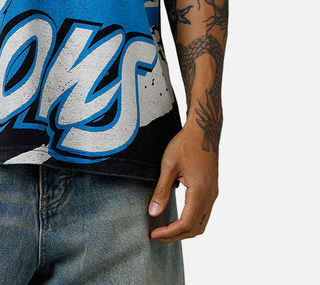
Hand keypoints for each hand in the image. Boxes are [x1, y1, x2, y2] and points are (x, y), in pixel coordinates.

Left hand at [148, 125, 218, 241]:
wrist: (204, 131)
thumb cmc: (185, 144)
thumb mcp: (168, 165)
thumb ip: (161, 190)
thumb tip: (153, 213)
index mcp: (200, 191)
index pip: (186, 224)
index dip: (169, 233)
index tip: (153, 234)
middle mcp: (210, 196)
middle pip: (195, 229)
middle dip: (175, 236)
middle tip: (157, 236)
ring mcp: (213, 194)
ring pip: (201, 223)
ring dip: (184, 231)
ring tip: (165, 230)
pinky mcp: (212, 190)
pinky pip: (203, 214)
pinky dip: (191, 222)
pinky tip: (177, 218)